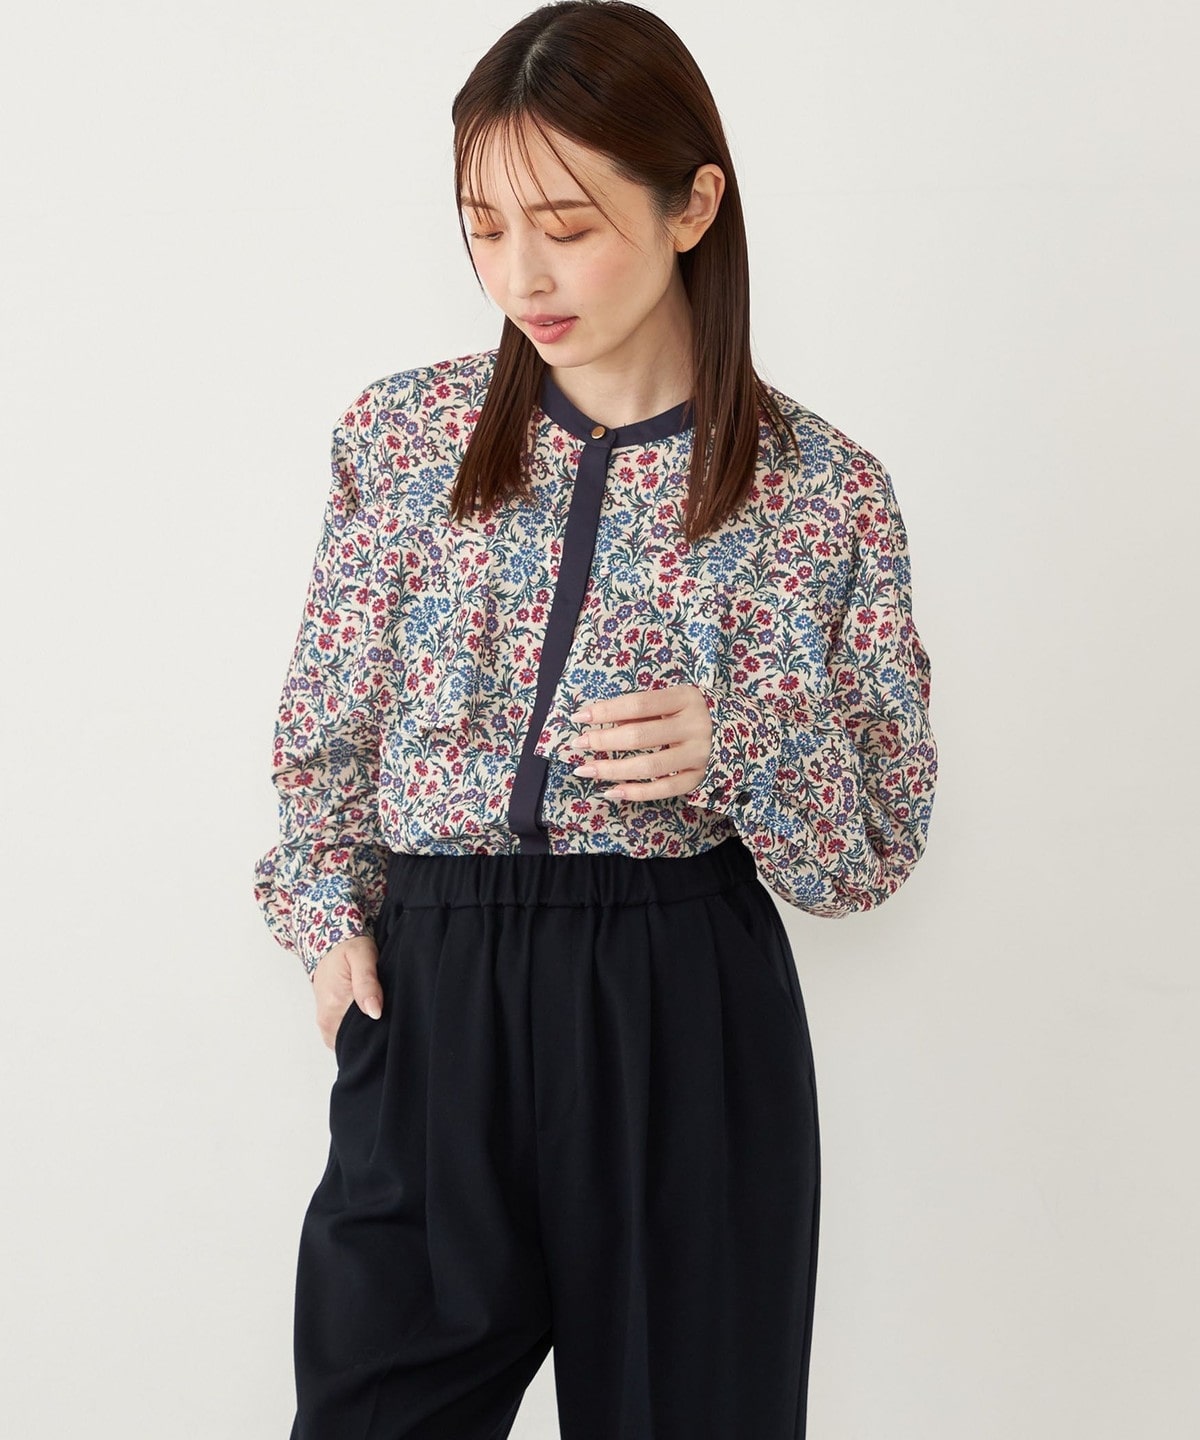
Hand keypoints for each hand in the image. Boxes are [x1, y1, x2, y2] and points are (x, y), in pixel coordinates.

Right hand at [312, 932, 382, 1049]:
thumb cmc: (347, 948)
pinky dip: (357, 1031)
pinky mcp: (328, 1026)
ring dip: (365, 1031)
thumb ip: (367, 983)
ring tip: (376, 1009)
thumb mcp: (362, 955)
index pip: (362, 1034)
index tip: (390, 1014)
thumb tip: (374, 1012)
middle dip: (374, 1032)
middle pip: (357, 1040)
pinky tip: (366, 1015)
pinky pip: (345, 1038)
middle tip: (386, 1009)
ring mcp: (326, 1026)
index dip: (380, 1028)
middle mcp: (327, 1021)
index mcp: (335, 1005)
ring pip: (351, 1041)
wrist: (328, 946)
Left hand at [560, 684, 712, 800]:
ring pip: (649, 766)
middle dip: (604, 741)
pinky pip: (664, 789)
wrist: (742, 732)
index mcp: (686, 698)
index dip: (607, 710)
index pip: (639, 704)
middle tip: (578, 744)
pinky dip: (636, 792)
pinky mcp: (699, 778)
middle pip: (640, 736)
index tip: (579, 716)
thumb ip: (642, 710)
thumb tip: (601, 722)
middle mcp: (694, 726)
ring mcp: (698, 754)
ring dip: (612, 769)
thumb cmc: (694, 712)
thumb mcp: (674, 701)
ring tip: (585, 770)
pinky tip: (612, 791)